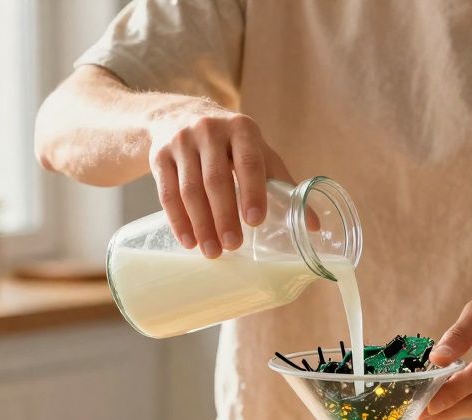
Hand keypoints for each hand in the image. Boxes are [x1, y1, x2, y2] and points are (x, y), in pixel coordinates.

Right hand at [147, 100, 291, 257]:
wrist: (178, 116)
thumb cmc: (231, 144)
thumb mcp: (258, 152)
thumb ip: (283, 184)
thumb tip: (312, 225)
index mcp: (242, 129)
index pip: (248, 161)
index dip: (252, 191)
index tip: (256, 221)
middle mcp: (209, 130)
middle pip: (216, 179)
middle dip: (224, 216)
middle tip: (233, 246)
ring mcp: (180, 141)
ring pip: (189, 190)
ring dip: (201, 224)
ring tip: (212, 251)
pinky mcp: (159, 155)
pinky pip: (167, 193)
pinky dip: (178, 220)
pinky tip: (189, 241)